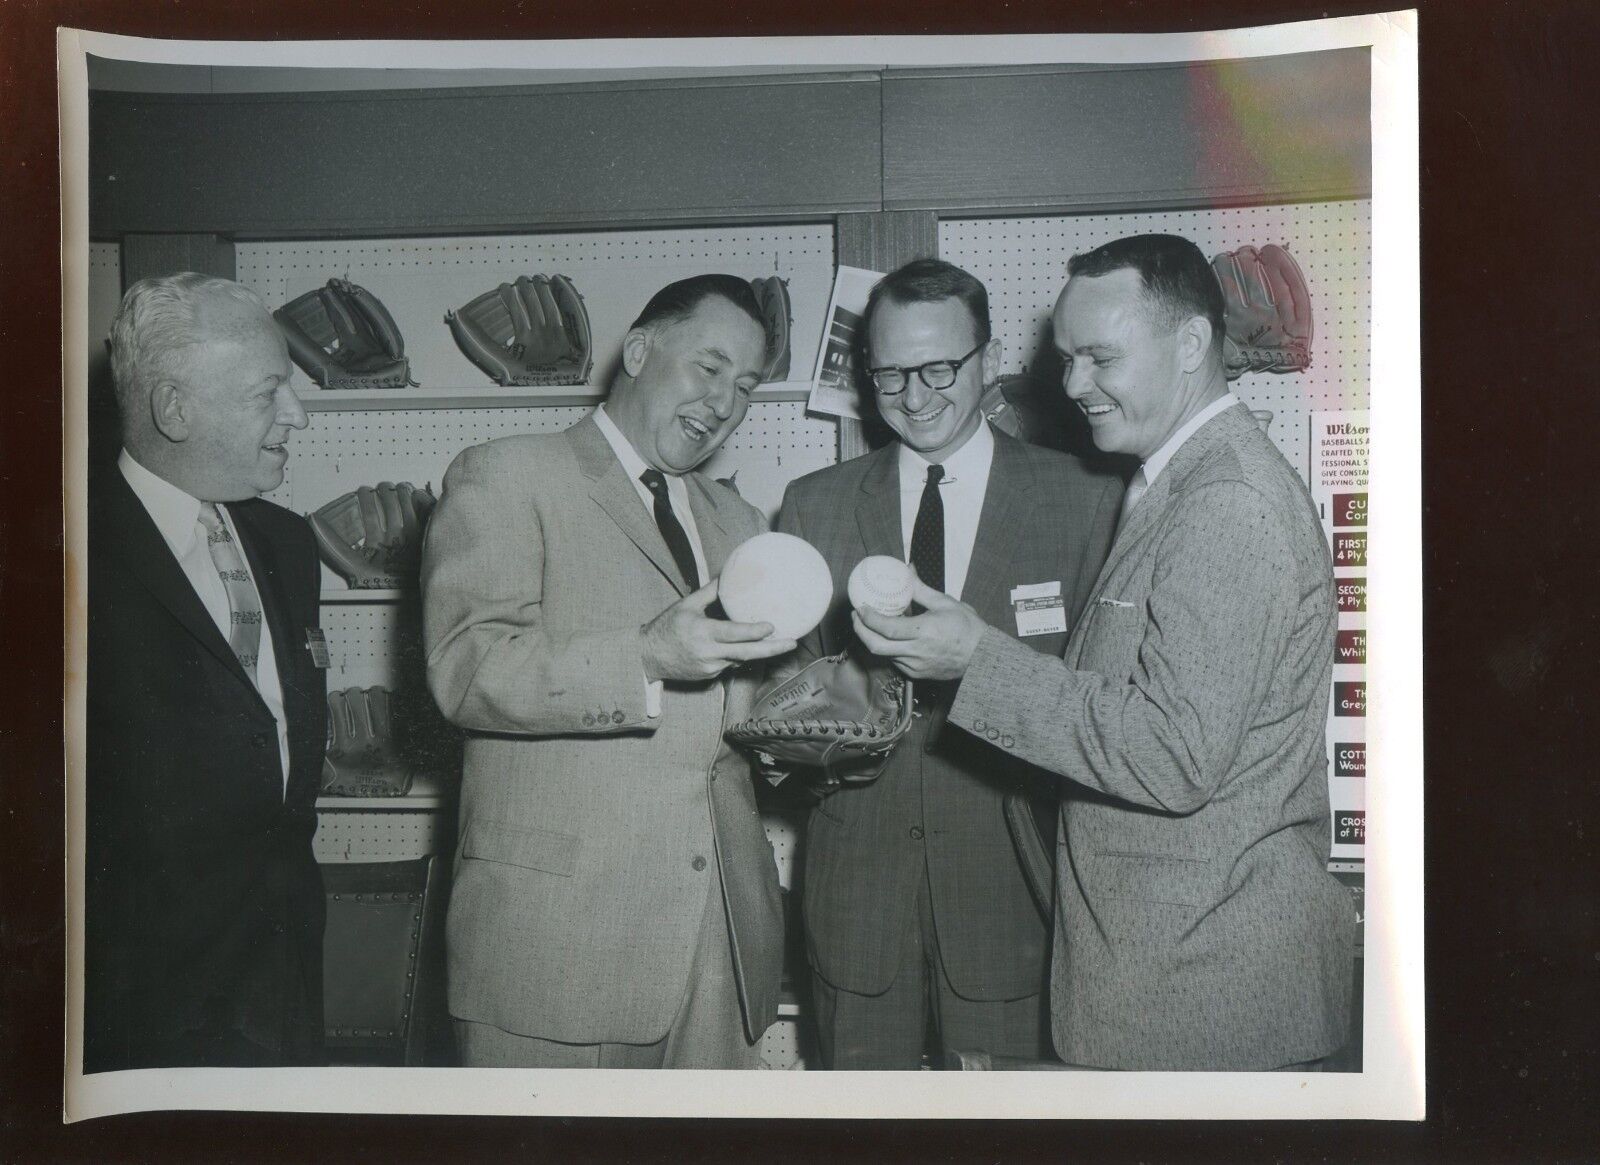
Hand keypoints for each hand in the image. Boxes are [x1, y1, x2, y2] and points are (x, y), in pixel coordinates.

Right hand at [641, 578, 797, 681]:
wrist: (647, 657)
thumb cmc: (666, 627)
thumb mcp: (686, 605)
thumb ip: (709, 592)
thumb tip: (727, 574)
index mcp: (703, 633)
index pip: (734, 634)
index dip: (754, 632)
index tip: (772, 626)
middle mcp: (708, 653)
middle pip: (747, 654)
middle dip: (772, 649)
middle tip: (793, 642)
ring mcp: (710, 668)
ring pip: (740, 659)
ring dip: (758, 652)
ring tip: (780, 642)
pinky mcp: (709, 676)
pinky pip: (730, 665)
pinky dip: (739, 655)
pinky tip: (747, 647)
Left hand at [851, 580, 986, 680]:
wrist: (982, 657)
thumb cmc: (968, 629)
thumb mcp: (945, 603)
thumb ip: (920, 589)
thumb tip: (907, 570)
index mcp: (923, 632)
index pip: (885, 628)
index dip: (868, 618)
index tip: (861, 607)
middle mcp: (916, 652)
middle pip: (875, 646)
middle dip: (860, 630)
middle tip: (857, 616)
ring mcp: (915, 666)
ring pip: (884, 654)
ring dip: (873, 639)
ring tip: (870, 624)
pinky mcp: (916, 674)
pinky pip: (894, 661)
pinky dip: (887, 648)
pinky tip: (889, 637)